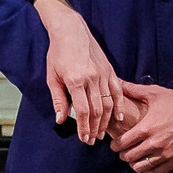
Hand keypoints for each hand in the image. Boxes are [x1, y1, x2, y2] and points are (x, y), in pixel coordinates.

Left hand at [43, 15, 121, 143]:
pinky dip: (120, 105)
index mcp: (76, 80)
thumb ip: (58, 100)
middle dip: (95, 128)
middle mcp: (92, 78)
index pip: (83, 111)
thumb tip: (60, 120)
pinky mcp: (110, 70)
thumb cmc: (58, 54)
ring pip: (108, 103)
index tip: (84, 139)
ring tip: (102, 133)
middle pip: (97, 110)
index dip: (84, 127)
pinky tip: (120, 118)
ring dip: (106, 121)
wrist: (71, 31)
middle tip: (92, 141)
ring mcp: (103, 74)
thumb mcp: (52, 77)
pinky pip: (118, 91)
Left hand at [111, 81, 172, 172]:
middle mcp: (155, 144)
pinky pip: (158, 172)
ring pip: (142, 168)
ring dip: (136, 163)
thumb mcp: (154, 93)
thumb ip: (133, 90)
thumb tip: (117, 82)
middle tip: (124, 151)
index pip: (121, 144)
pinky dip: (152, 169)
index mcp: (146, 128)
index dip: (115, 145)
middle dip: (124, 155)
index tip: (115, 144)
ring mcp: (167, 154)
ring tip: (136, 157)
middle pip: (129, 158)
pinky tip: (150, 163)